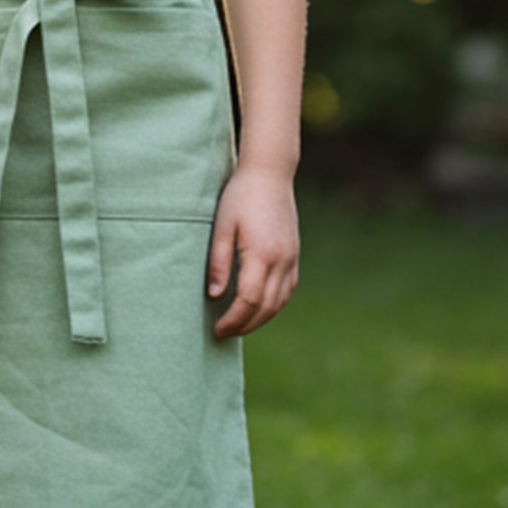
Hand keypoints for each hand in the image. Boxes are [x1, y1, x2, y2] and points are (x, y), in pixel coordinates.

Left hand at [207, 165, 299, 338]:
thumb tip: (214, 295)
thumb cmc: (240, 196)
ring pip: (279, 302)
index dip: (232, 320)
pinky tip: (258, 308)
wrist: (269, 174)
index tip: (216, 329)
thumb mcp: (221, 226)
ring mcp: (291, 258)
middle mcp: (281, 260)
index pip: (248, 300)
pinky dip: (273, 305)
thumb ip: (218, 262)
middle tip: (223, 334)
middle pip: (266, 307)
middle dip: (244, 325)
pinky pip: (287, 290)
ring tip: (238, 325)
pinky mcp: (294, 255)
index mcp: (261, 254)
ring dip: (260, 319)